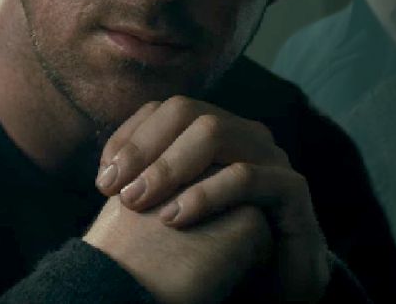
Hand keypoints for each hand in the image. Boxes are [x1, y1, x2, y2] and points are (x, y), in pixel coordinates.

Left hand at [94, 96, 330, 300]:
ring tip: (138, 202)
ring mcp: (271, 156)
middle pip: (189, 111)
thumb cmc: (218, 246)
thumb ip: (149, 183)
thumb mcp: (175, 207)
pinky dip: (205, 192)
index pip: (166, 110)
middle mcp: (244, 133)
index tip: (103, 179)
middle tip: (115, 189)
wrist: (277, 287)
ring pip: (215, 133)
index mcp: (217, 131)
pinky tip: (174, 218)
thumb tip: (105, 170)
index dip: (130, 137)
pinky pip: (246, 176)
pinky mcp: (292, 188)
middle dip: (144, 148)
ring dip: (168, 166)